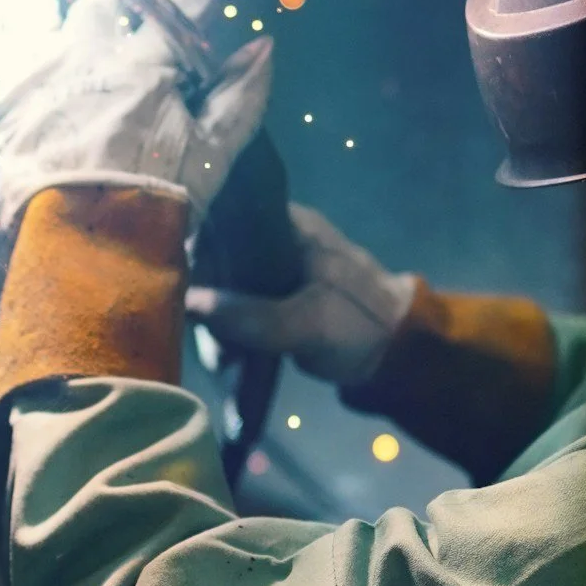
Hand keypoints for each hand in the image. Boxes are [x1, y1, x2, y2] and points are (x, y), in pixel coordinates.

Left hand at [0, 0, 273, 230]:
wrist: (82, 249)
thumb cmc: (157, 203)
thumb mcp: (212, 156)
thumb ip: (240, 98)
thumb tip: (265, 45)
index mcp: (145, 67)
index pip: (184, 4)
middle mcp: (87, 56)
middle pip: (98, 5)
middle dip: (112, 8)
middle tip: (122, 33)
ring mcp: (40, 76)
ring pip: (49, 29)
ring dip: (66, 41)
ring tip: (74, 72)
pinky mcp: (4, 107)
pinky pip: (2, 67)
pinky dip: (17, 72)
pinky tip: (25, 90)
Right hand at [185, 203, 415, 385]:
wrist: (402, 354)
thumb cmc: (361, 325)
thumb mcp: (308, 322)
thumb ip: (249, 314)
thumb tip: (188, 304)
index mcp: (288, 226)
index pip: (224, 222)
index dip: (198, 255)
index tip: (183, 292)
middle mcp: (275, 241)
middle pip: (218, 263)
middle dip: (208, 307)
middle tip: (216, 347)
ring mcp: (273, 273)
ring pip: (224, 292)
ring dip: (218, 329)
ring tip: (226, 362)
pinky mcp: (274, 302)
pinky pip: (237, 312)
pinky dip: (231, 336)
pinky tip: (229, 361)